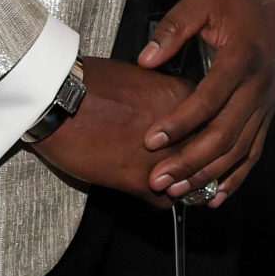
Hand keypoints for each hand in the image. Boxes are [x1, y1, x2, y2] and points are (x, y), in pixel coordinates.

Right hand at [31, 57, 196, 209]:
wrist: (58, 100)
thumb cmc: (90, 82)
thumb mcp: (139, 75)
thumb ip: (163, 93)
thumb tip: (168, 106)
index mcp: (183, 98)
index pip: (215, 121)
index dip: (208, 132)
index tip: (200, 137)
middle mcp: (183, 130)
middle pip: (210, 154)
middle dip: (203, 160)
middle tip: (193, 165)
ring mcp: (165, 158)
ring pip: (192, 181)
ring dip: (184, 183)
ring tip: (174, 182)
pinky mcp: (141, 182)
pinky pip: (165, 200)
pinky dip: (160, 198)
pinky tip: (150, 191)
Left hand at [136, 0, 274, 201]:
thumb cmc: (235, 0)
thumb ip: (173, 28)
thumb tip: (146, 60)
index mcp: (242, 58)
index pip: (209, 98)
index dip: (180, 122)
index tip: (151, 139)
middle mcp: (258, 86)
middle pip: (224, 134)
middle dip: (189, 160)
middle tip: (158, 179)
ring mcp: (265, 103)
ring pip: (238, 149)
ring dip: (207, 174)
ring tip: (176, 191)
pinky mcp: (267, 113)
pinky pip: (253, 151)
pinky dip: (235, 177)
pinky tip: (214, 196)